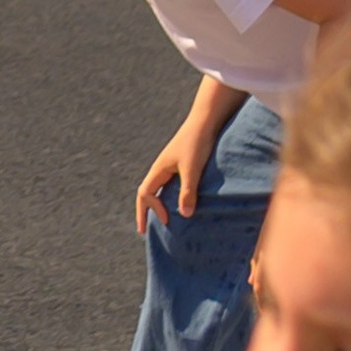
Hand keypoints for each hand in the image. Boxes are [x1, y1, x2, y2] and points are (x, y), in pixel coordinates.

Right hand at [135, 109, 213, 231]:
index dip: (150, 210)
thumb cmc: (197, 143)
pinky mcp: (184, 164)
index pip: (145, 194)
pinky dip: (172, 197)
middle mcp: (162, 168)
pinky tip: (183, 203)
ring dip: (159, 204)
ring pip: (160, 189)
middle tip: (145, 229)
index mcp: (159, 169)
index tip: (165, 222)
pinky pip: (172, 184)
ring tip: (165, 219)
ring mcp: (172, 166)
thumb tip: (185, 215)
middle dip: (146, 211)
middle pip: (148, 192)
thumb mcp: (192, 169)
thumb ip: (188, 191)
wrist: (206, 121)